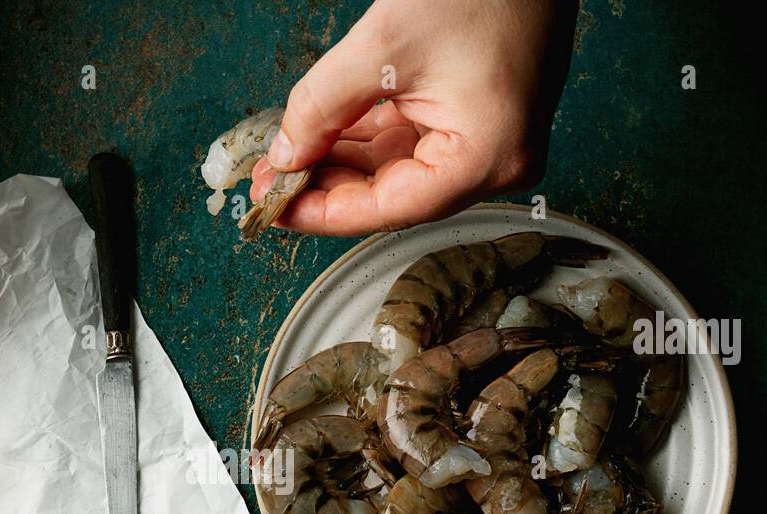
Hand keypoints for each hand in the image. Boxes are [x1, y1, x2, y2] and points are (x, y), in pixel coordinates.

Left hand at [250, 0, 575, 235]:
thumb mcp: (381, 48)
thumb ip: (322, 108)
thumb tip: (284, 154)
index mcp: (487, 158)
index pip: (391, 208)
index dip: (325, 211)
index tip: (277, 207)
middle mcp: (496, 161)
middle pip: (394, 194)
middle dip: (327, 186)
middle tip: (270, 183)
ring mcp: (490, 140)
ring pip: (398, 169)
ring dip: (341, 163)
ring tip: (286, 159)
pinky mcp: (477, 116)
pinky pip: (411, 141)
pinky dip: (365, 139)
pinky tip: (321, 139)